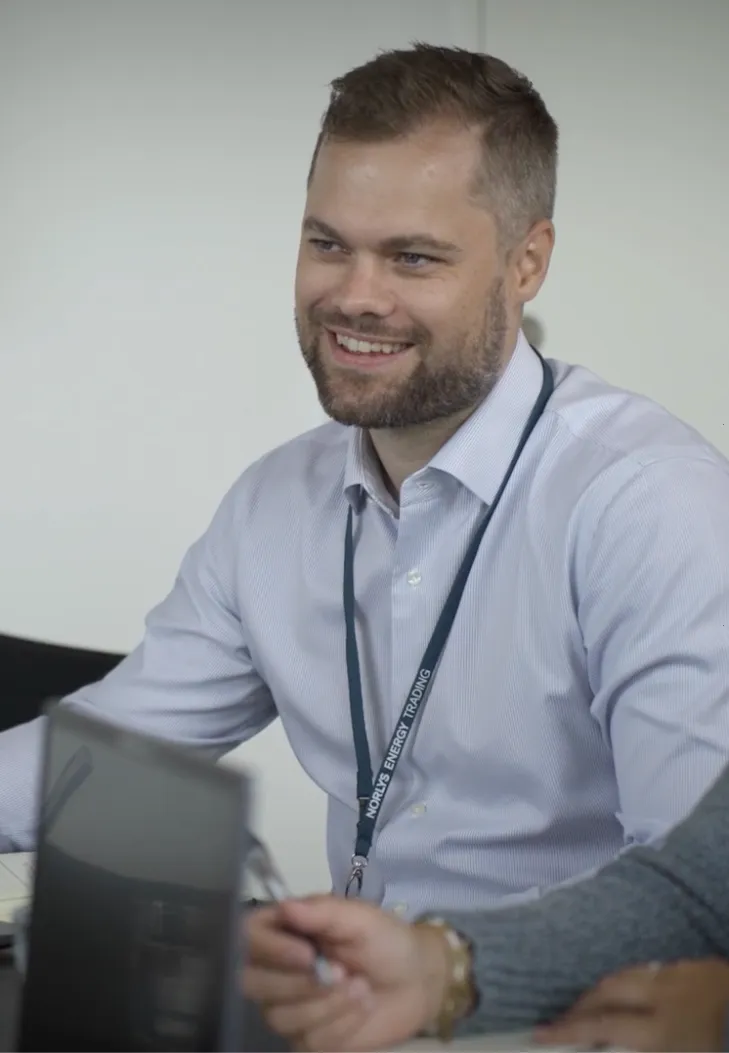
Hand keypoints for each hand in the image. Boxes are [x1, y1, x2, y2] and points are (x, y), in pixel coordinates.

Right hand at [242, 896, 450, 1051]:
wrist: (417, 981)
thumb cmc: (385, 939)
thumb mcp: (360, 918)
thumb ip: (322, 911)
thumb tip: (284, 906)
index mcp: (284, 930)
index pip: (247, 937)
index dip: (270, 949)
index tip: (307, 954)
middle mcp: (276, 969)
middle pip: (253, 983)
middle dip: (299, 984)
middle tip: (342, 973)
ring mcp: (288, 1007)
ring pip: (281, 1017)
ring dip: (328, 1004)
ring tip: (362, 986)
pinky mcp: (308, 1039)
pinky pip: (309, 1041)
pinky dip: (342, 1024)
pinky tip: (363, 1006)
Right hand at [535, 959, 728, 1051]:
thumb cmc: (723, 1040)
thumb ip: (644, 1046)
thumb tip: (610, 1043)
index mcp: (660, 1028)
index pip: (601, 1026)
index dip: (567, 1030)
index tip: (538, 1033)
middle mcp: (662, 995)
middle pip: (607, 991)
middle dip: (579, 1005)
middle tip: (559, 1018)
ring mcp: (679, 975)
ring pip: (627, 974)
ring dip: (603, 987)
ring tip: (588, 1002)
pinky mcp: (696, 967)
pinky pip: (652, 968)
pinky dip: (632, 979)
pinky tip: (632, 988)